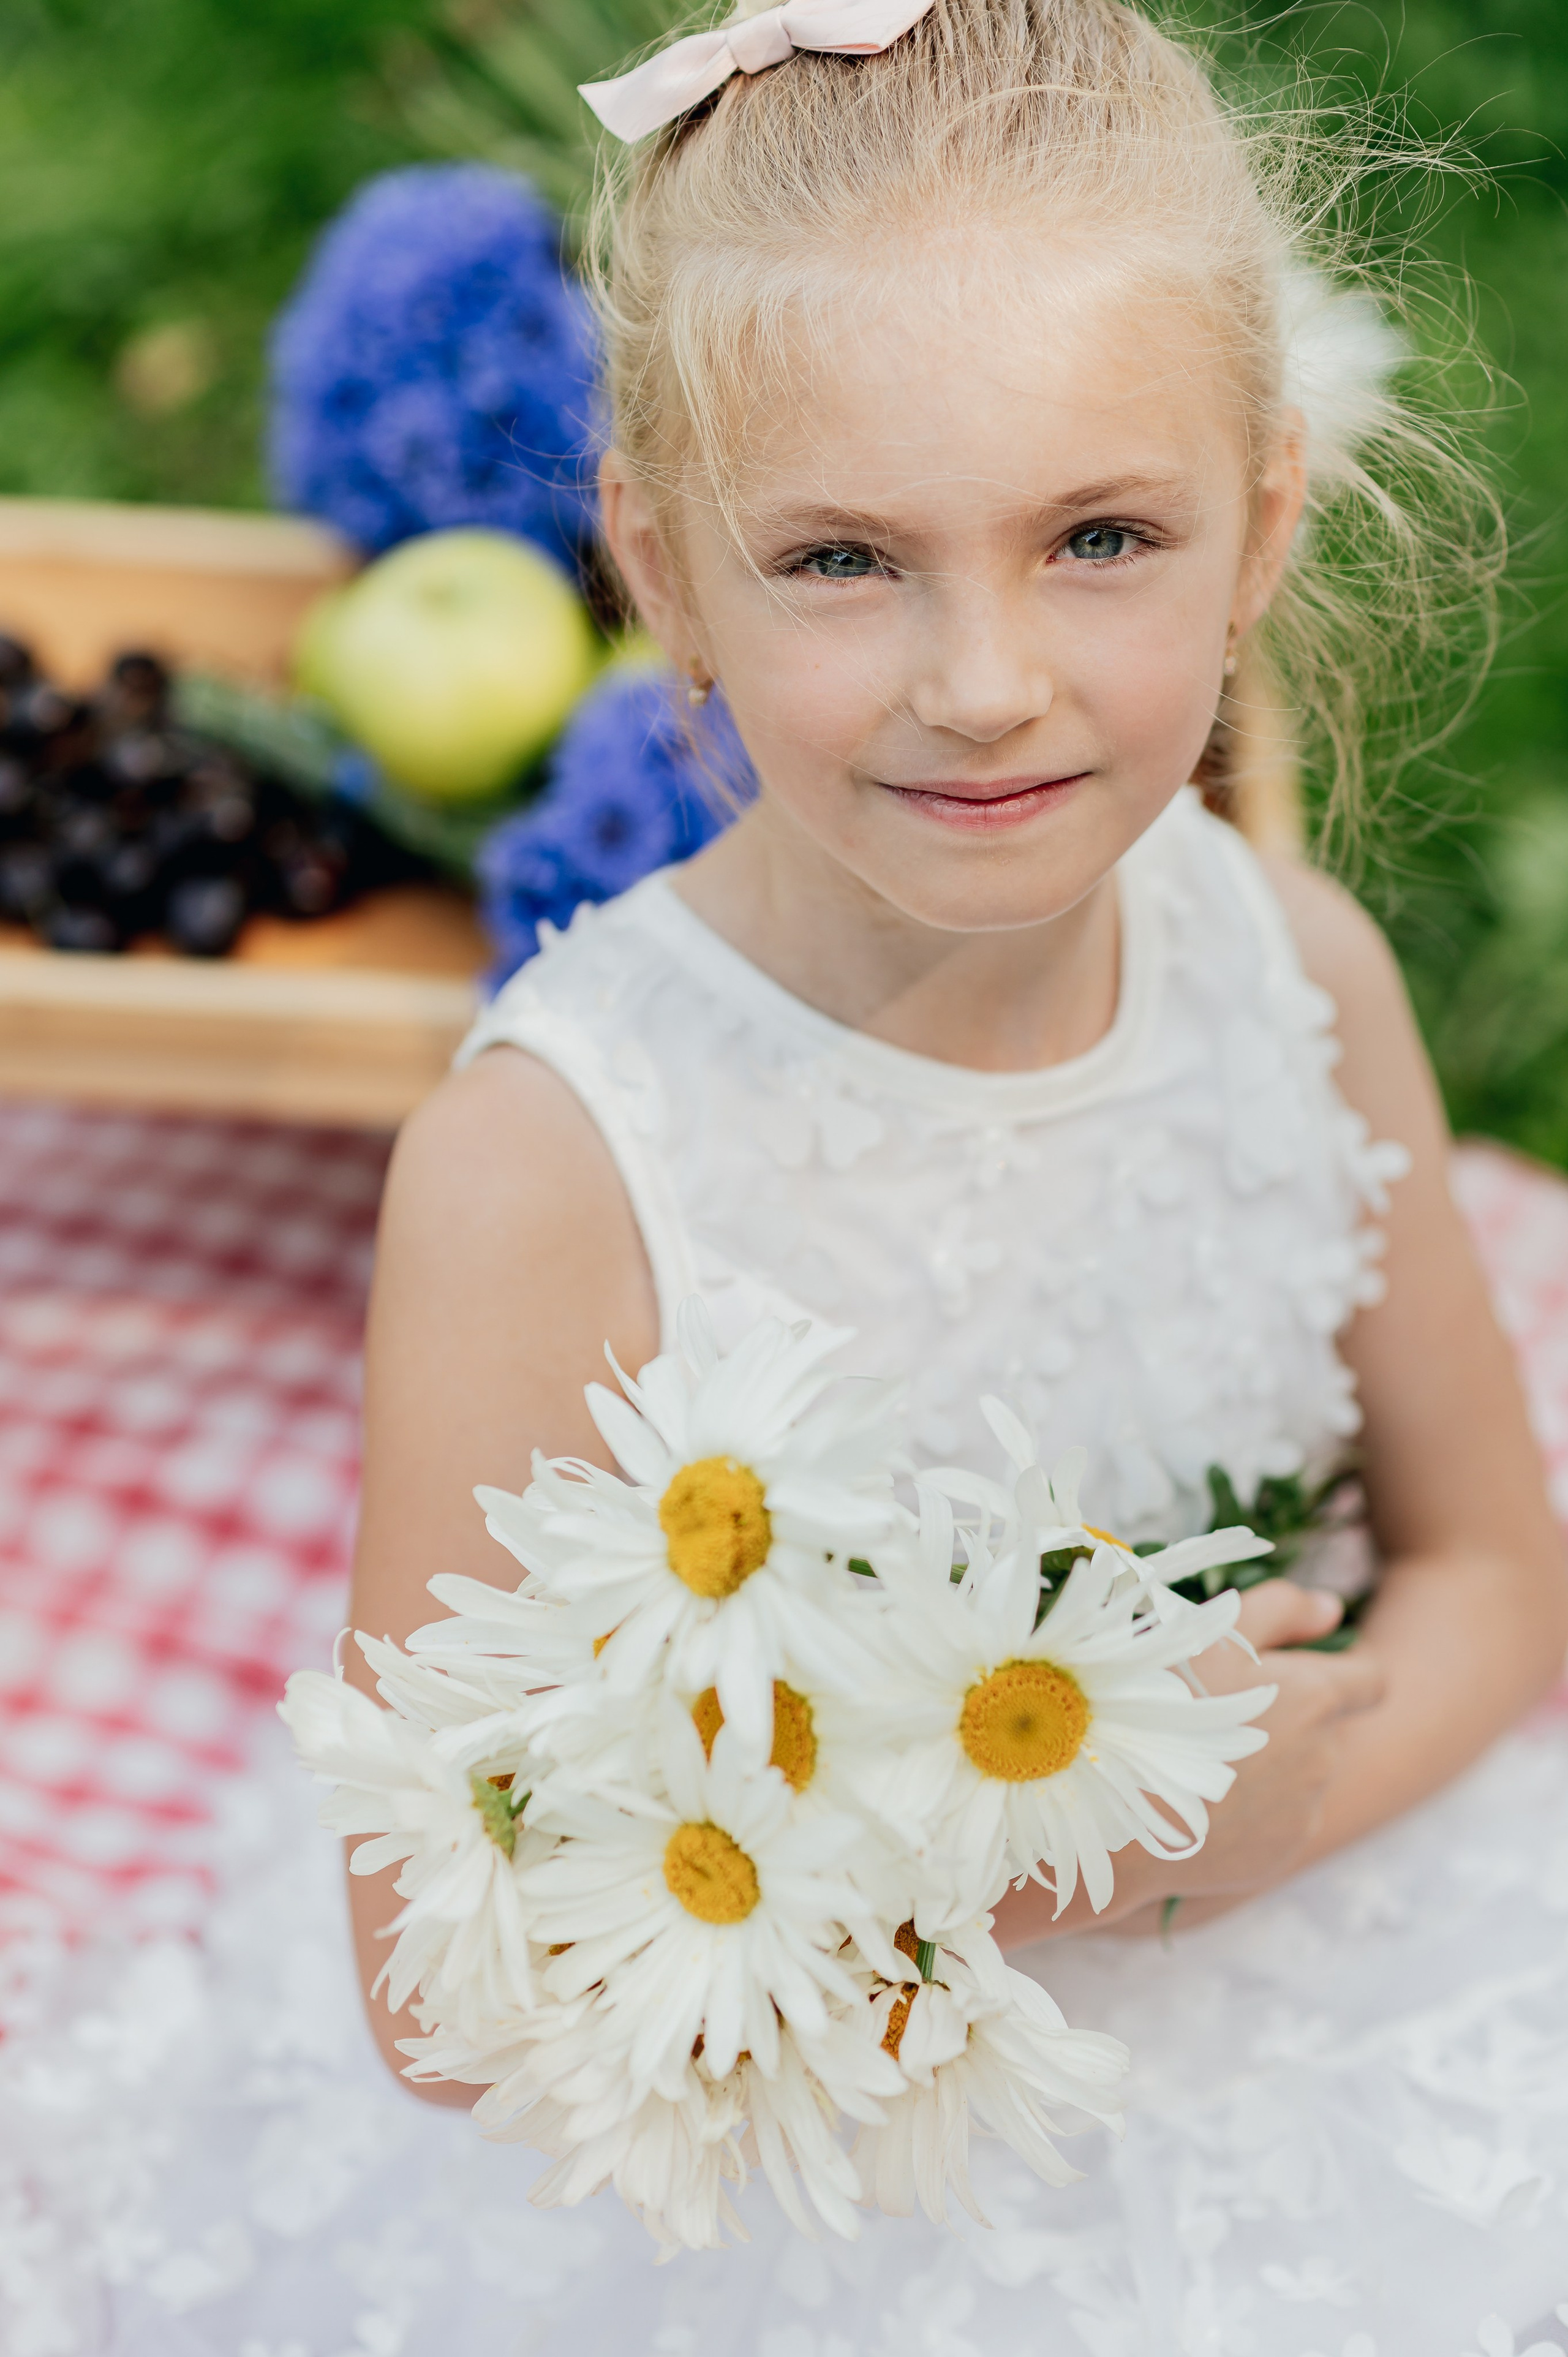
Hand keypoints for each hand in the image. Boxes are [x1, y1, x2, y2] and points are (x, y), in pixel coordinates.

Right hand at [994, 1581, 1386, 1947]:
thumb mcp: (1213, 1630)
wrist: (1115, 1808)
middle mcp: (1325, 1758)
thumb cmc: (1157, 1701)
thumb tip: (1332, 1607)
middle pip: (1326, 1729)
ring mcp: (1303, 1814)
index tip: (1305, 1668)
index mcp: (1316, 1698)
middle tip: (1218, 1709)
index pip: (1371, 1679)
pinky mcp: (1278, 1856)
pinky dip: (1249, 1812)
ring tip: (1197, 1757)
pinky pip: (1275, 1824)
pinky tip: (1197, 1802)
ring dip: (1268, 1764)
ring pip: (1300, 1777)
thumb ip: (1282, 1609)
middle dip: (1288, 1717)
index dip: (1346, 1669)